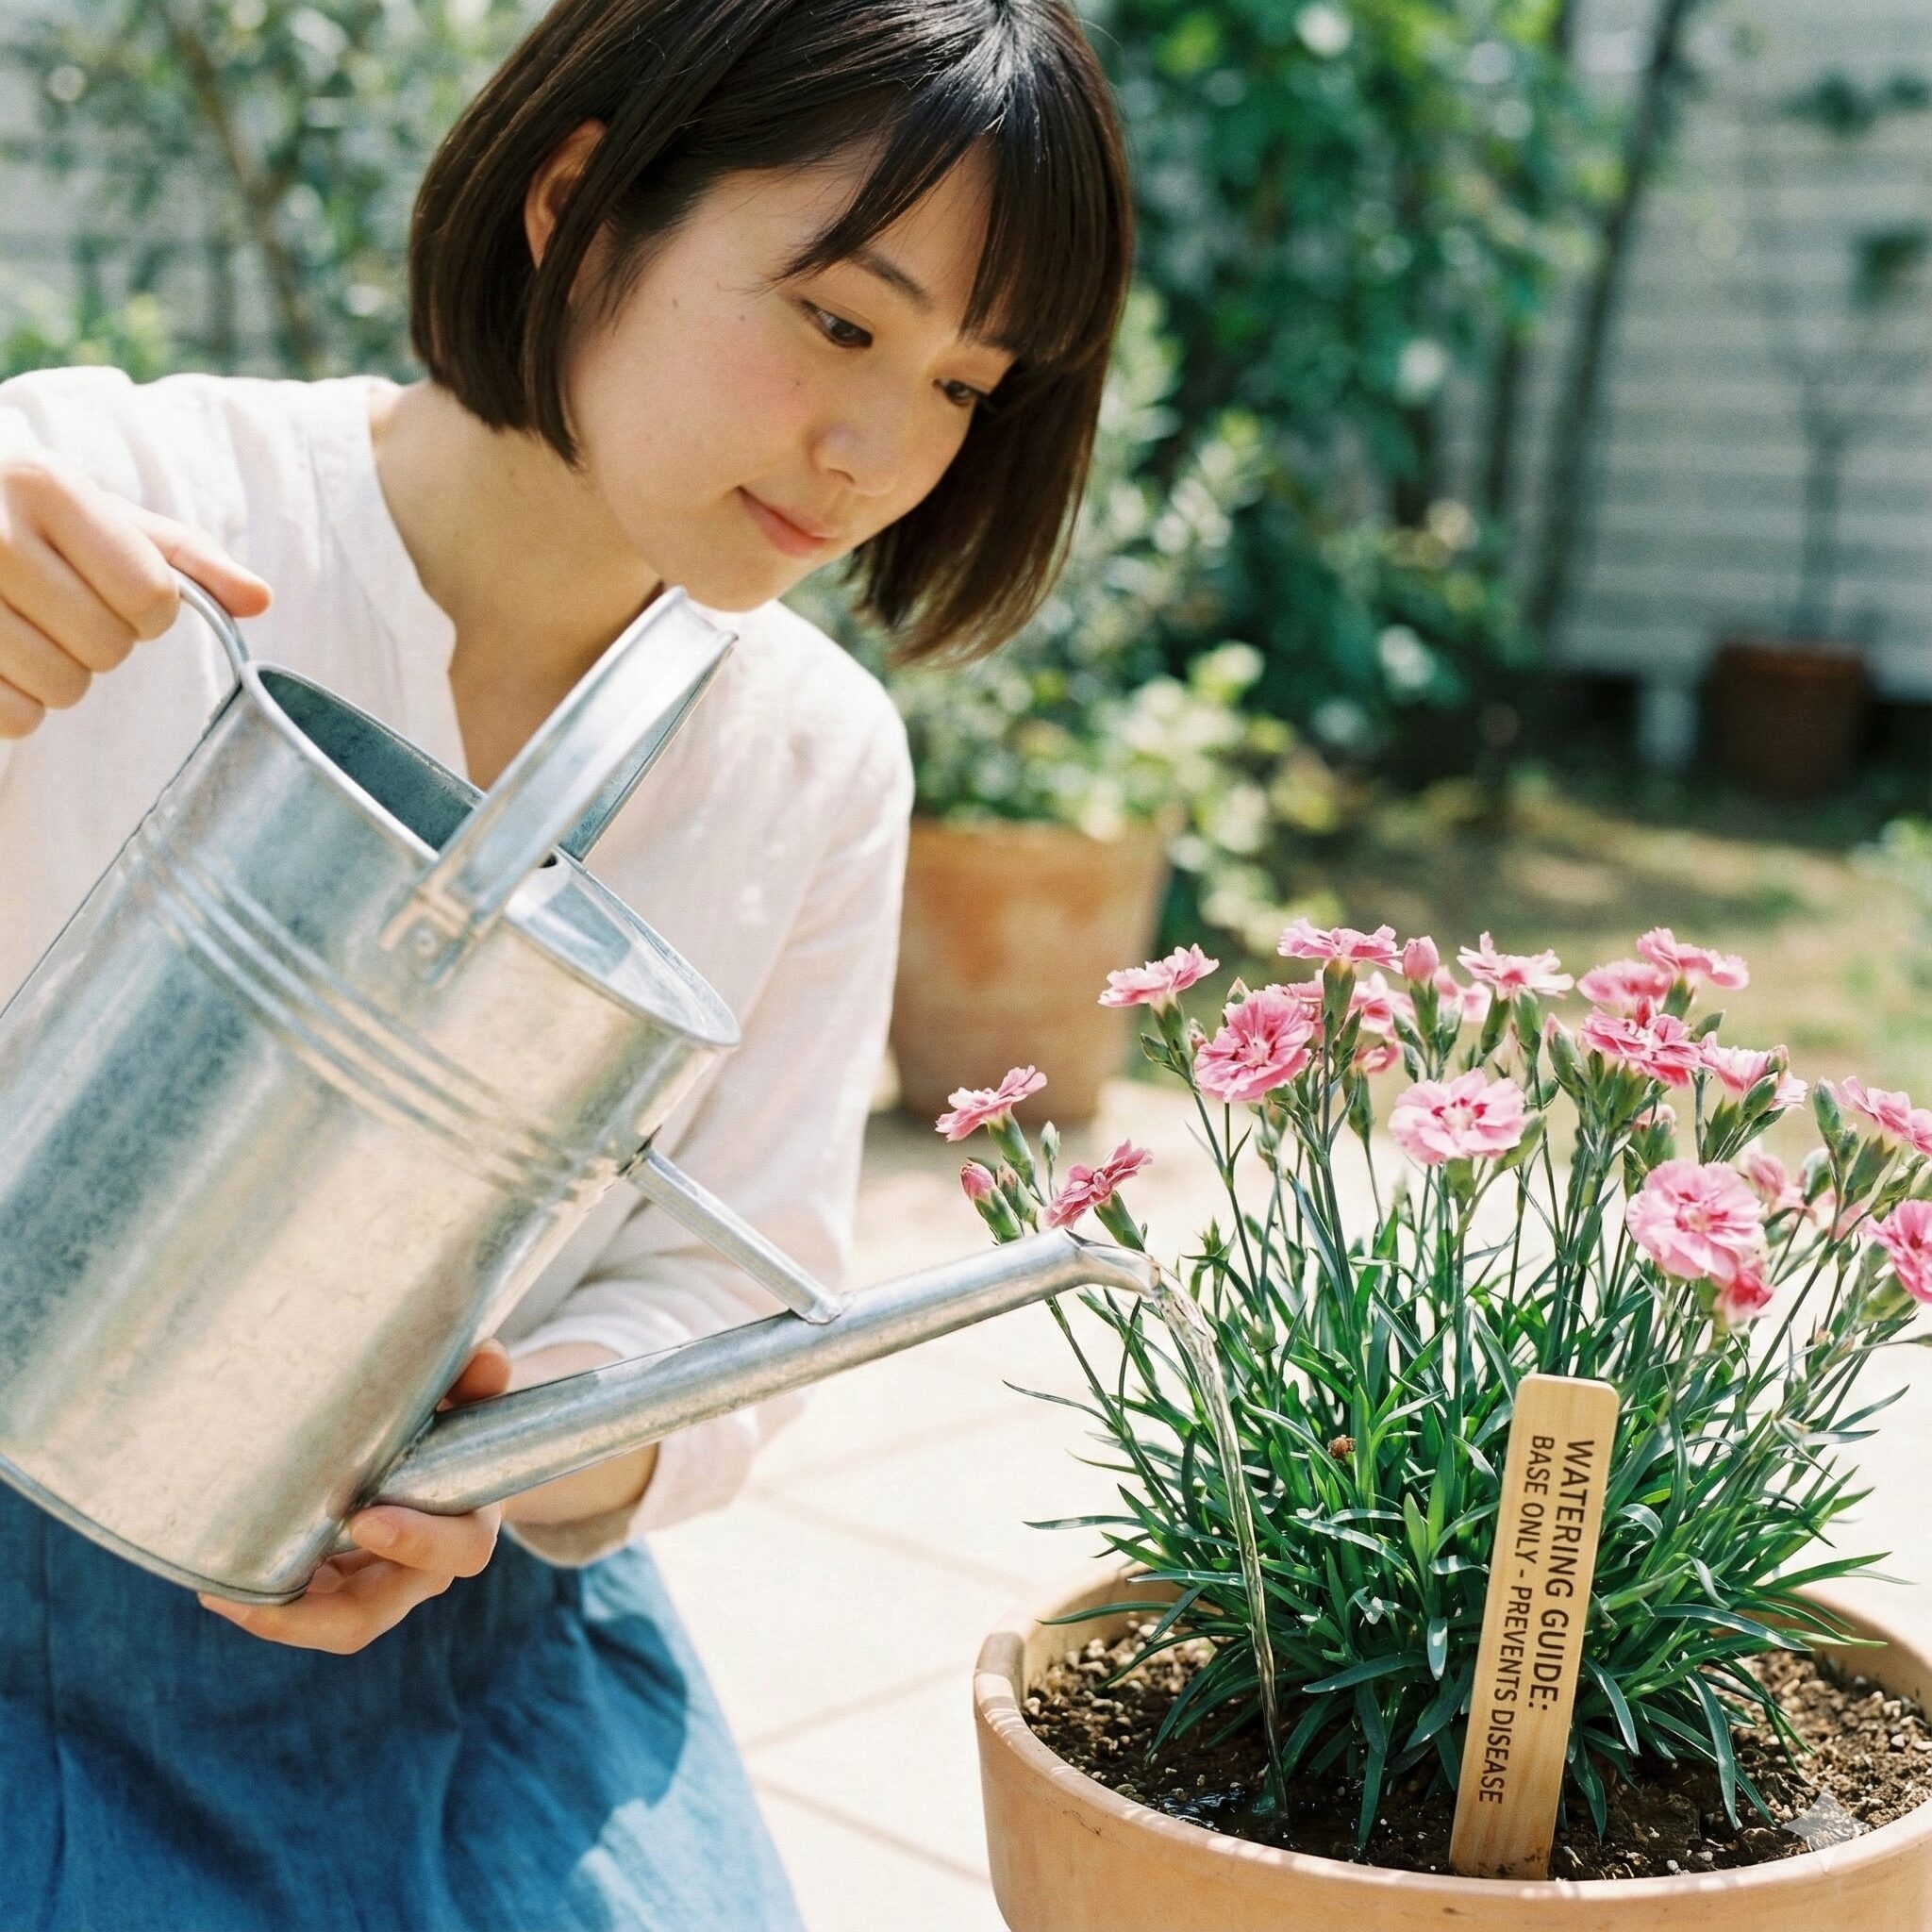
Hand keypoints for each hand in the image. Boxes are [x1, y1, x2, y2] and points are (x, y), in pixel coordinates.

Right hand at [0, 448, 270, 739]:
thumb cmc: (33, 525)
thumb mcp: (107, 520)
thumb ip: (187, 558)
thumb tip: (260, 599)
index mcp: (44, 486)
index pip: (151, 596)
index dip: (150, 611)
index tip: (115, 590)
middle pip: (109, 648)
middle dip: (102, 640)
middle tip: (61, 608)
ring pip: (64, 688)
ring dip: (60, 674)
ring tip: (27, 628)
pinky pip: (17, 718)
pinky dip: (19, 703)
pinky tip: (4, 658)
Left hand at [196, 1339, 511, 1653]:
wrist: (452, 1461)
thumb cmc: (460, 1424)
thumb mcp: (472, 1398)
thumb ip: (478, 1378)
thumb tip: (485, 1359)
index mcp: (467, 1524)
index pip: (458, 1550)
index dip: (416, 1542)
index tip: (366, 1518)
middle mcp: (421, 1571)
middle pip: (371, 1614)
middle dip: (314, 1615)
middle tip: (260, 1595)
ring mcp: (377, 1585)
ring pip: (330, 1625)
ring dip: (275, 1619)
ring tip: (219, 1592)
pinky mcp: (341, 1587)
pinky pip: (305, 1610)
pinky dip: (265, 1603)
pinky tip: (218, 1581)